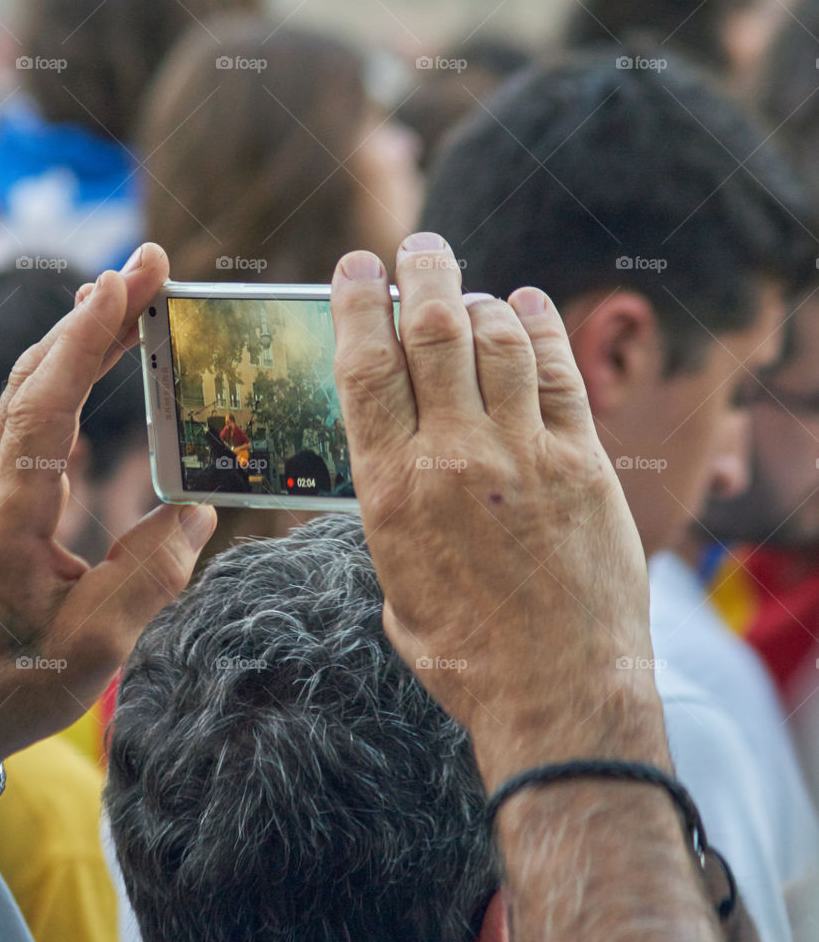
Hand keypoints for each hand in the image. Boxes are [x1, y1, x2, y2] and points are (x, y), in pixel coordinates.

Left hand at [0, 243, 216, 774]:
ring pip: (25, 395)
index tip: (123, 283)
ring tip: (126, 295)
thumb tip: (197, 511)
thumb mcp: (91, 651)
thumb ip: (148, 578)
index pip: (43, 409)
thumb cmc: (6, 690)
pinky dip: (65, 377)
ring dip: (76, 338)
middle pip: (32, 381)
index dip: (83, 341)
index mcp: (6, 522)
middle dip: (89, 314)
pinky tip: (91, 364)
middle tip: (147, 265)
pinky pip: (28, 423)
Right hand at [332, 233, 660, 780]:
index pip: (365, 366)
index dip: (359, 303)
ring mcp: (525, 453)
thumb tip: (396, 462)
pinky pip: (559, 371)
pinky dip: (540, 326)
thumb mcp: (396, 581)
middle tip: (418, 248)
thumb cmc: (465, 654)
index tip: (357, 269)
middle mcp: (454, 455)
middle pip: (433, 329)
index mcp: (392, 487)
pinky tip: (527, 307)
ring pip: (497, 337)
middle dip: (422, 273)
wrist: (559, 693)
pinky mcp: (583, 462)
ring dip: (479, 298)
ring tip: (469, 289)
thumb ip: (392, 510)